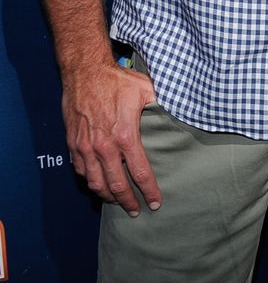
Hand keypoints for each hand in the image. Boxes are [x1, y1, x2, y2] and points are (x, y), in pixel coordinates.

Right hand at [62, 62, 159, 215]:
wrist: (85, 72)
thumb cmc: (118, 80)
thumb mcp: (147, 90)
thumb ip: (161, 106)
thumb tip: (180, 114)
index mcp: (125, 135)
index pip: (139, 172)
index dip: (149, 190)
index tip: (155, 203)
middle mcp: (103, 147)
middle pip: (116, 185)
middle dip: (128, 201)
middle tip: (137, 210)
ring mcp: (85, 148)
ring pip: (95, 183)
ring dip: (108, 196)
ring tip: (118, 202)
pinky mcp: (73, 145)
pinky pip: (81, 171)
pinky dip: (90, 181)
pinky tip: (99, 183)